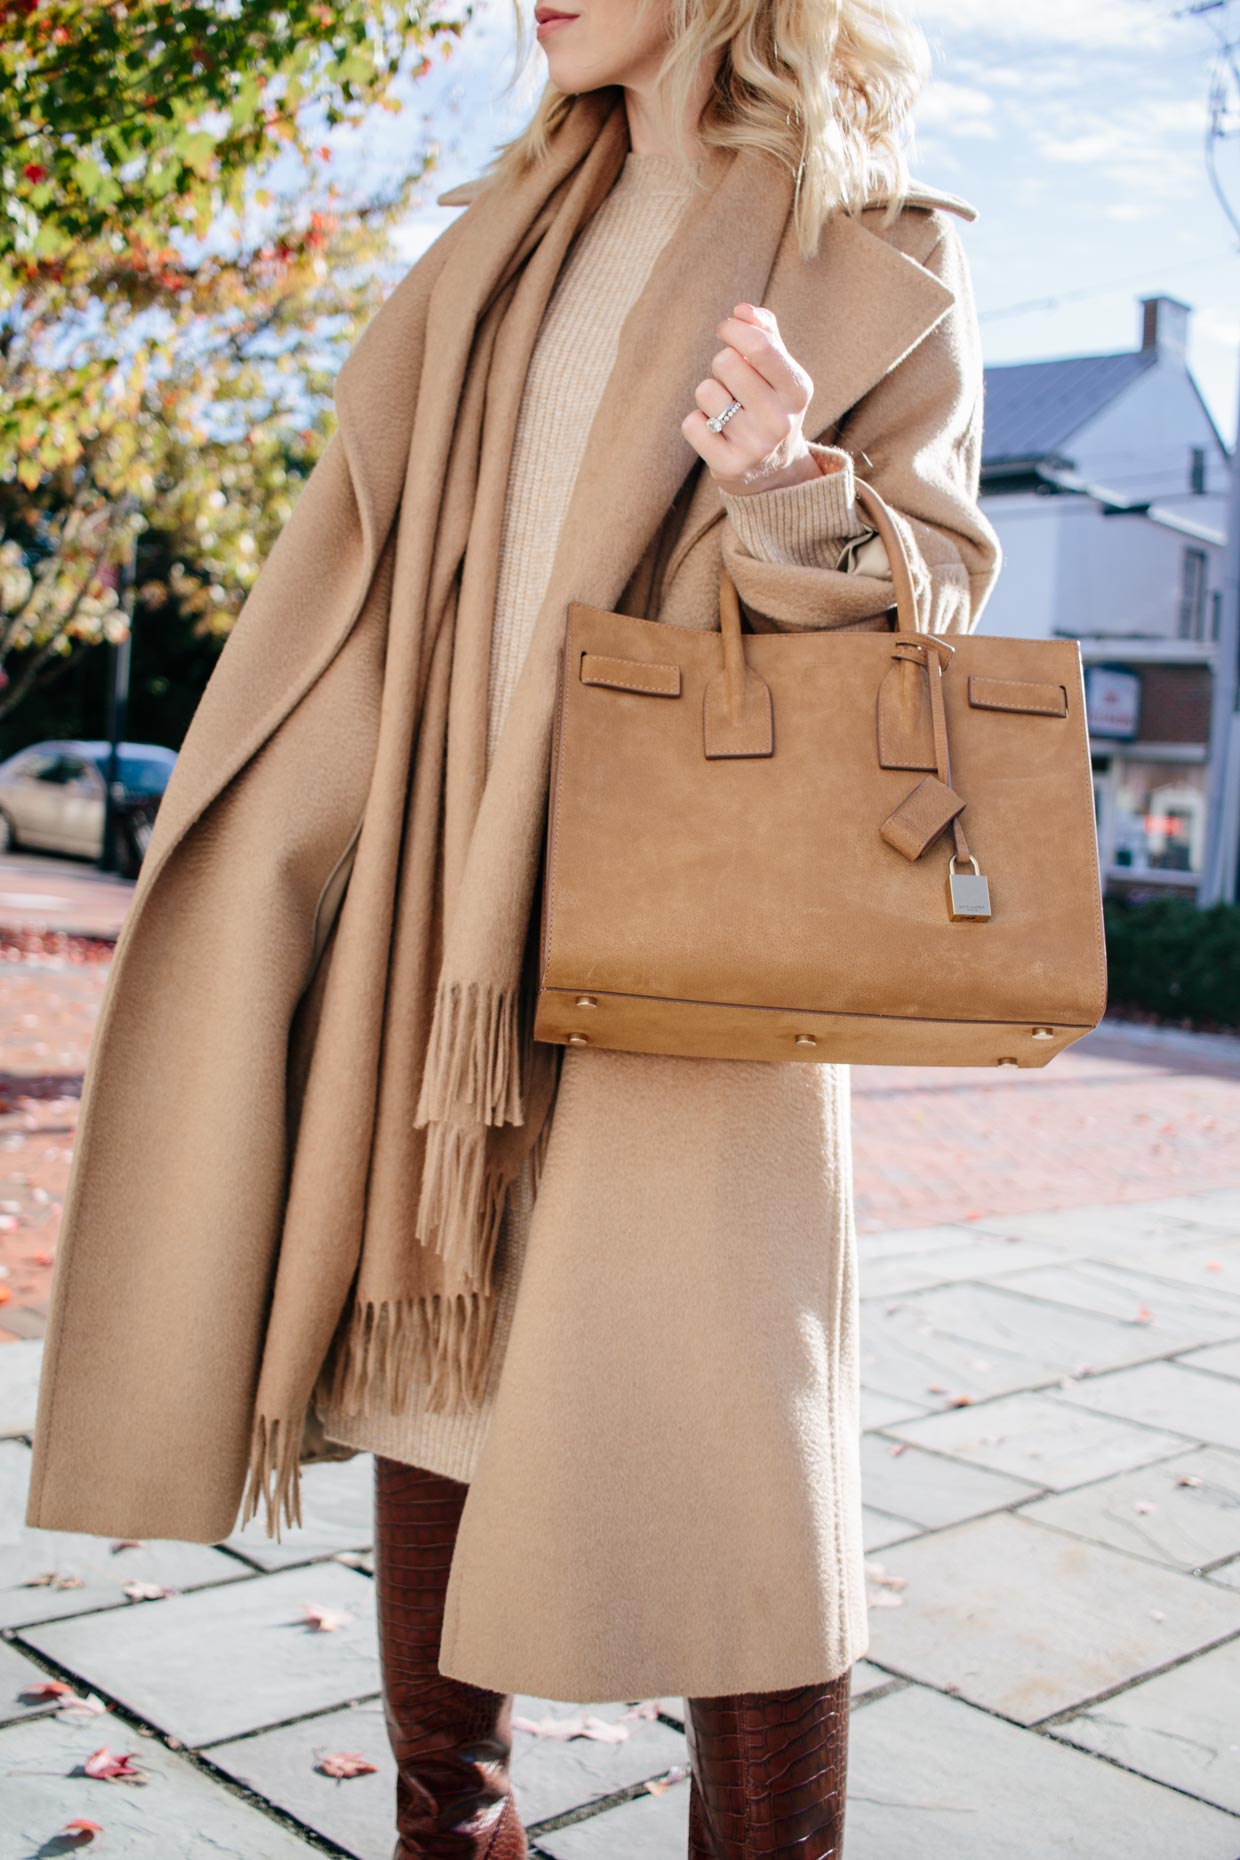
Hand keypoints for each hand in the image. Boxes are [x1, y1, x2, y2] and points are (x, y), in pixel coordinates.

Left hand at [682, 302, 833, 496]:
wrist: (773, 470)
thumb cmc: (770, 403)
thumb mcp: (779, 369)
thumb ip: (765, 332)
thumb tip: (742, 310)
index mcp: (798, 389)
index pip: (759, 346)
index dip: (734, 329)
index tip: (726, 329)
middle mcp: (780, 420)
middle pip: (726, 362)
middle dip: (722, 364)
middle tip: (732, 381)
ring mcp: (755, 446)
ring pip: (705, 392)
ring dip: (709, 395)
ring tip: (727, 409)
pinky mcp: (729, 466)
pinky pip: (691, 424)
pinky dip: (697, 422)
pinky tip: (716, 432)